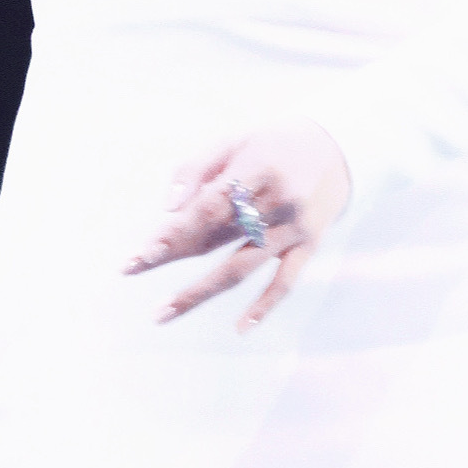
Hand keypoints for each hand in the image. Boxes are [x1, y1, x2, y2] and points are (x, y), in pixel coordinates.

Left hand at [121, 121, 351, 330]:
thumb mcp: (234, 140)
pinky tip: (242, 328)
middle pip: (217, 237)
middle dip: (172, 255)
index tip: (143, 249)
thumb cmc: (271, 143)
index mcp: (256, 169)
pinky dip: (266, 305)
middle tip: (131, 269)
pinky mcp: (309, 245)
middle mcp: (277, 200)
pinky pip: (286, 281)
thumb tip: (168, 207)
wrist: (336, 146)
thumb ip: (197, 167)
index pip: (208, 205)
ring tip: (163, 311)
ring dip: (200, 291)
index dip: (175, 228)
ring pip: (241, 266)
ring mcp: (294, 227)